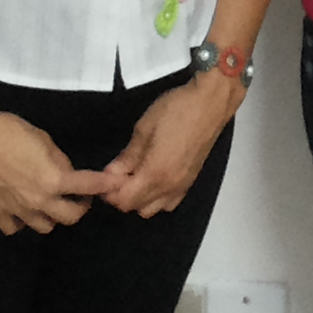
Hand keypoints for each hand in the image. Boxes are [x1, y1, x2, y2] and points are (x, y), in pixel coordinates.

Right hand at [0, 94, 110, 235]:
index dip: (105, 185)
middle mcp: (39, 202)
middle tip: (79, 196)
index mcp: (54, 181)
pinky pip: (14, 228)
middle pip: (70, 217)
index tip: (115, 186)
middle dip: (80, 207)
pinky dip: (21, 222)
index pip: (88, 186)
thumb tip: (66, 171)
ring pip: (44, 227)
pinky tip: (22, 211)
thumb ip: (59, 159)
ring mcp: (17, 211)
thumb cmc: (9, 131)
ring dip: (52, 216)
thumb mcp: (43, 139)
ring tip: (50, 203)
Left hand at [101, 72, 243, 216]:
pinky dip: (156, 197)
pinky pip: (169, 202)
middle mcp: (169, 187)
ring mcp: (182, 186)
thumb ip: (127, 156)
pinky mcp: (190, 181)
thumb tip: (112, 173)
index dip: (108, 191)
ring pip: (153, 209)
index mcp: (155, 174)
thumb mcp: (143, 129)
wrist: (210, 103)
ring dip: (139, 198)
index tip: (102, 176)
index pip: (123, 200)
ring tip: (134, 175)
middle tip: (116, 173)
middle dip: (121, 195)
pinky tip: (152, 177)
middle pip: (136, 208)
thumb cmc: (177, 110)